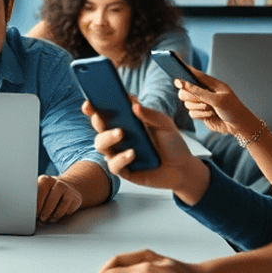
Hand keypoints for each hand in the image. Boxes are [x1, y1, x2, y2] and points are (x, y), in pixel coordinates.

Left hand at [36, 175, 82, 222]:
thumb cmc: (48, 193)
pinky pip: (67, 212)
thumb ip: (33, 199)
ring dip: (52, 218)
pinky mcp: (77, 199)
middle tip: (41, 219)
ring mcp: (69, 190)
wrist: (66, 189)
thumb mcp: (39, 192)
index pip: (40, 192)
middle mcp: (58, 183)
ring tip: (47, 219)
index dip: (36, 206)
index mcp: (45, 180)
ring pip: (60, 210)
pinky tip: (56, 216)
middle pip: (50, 203)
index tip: (33, 214)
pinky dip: (60, 217)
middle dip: (44, 214)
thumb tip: (26, 212)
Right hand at [84, 98, 208, 203]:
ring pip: (101, 145)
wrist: (183, 168)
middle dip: (96, 121)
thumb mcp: (165, 124)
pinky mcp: (124, 170)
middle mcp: (118, 138)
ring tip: (121, 133)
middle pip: (98, 128)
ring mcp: (119, 154)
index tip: (88, 102)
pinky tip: (132, 153)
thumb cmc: (172, 143)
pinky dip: (121, 158)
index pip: (105, 113)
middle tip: (100, 116)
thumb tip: (133, 105)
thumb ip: (150, 114)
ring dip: (108, 138)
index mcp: (126, 123)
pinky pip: (114, 165)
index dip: (93, 108)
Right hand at [176, 70, 250, 137]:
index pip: (195, 75)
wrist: (238, 126)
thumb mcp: (217, 99)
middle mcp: (204, 92)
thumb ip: (200, 92)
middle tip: (196, 99)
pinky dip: (200, 114)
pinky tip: (210, 115)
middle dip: (189, 95)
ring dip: (197, 106)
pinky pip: (191, 113)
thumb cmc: (232, 109)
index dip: (184, 74)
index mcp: (211, 84)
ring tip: (210, 108)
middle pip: (185, 90)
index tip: (177, 77)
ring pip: (187, 103)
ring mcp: (202, 103)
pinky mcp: (201, 113)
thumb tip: (184, 84)